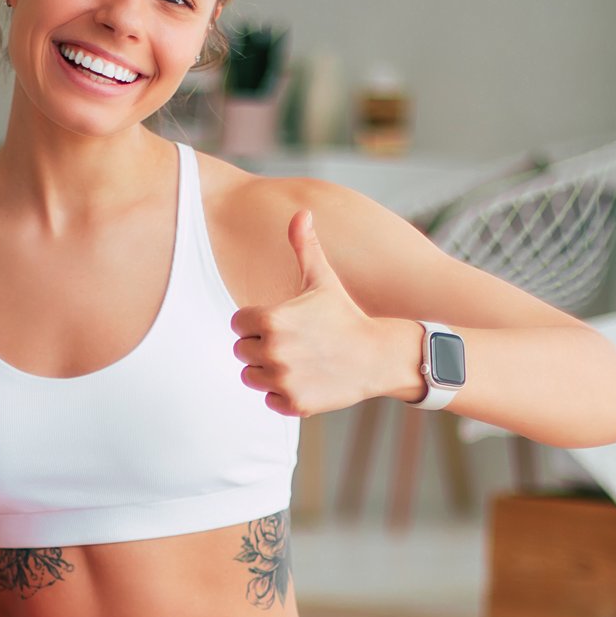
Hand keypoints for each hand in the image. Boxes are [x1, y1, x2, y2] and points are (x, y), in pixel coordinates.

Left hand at [231, 210, 417, 416]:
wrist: (378, 355)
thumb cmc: (345, 315)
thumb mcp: (323, 279)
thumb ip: (304, 246)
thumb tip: (302, 212)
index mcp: (270, 319)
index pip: (238, 324)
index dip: (257, 322)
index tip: (284, 323)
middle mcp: (272, 350)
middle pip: (242, 350)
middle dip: (262, 346)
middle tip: (295, 342)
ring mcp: (283, 379)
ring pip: (251, 377)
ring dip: (269, 371)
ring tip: (299, 360)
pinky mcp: (294, 403)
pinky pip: (269, 400)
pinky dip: (283, 394)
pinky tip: (306, 379)